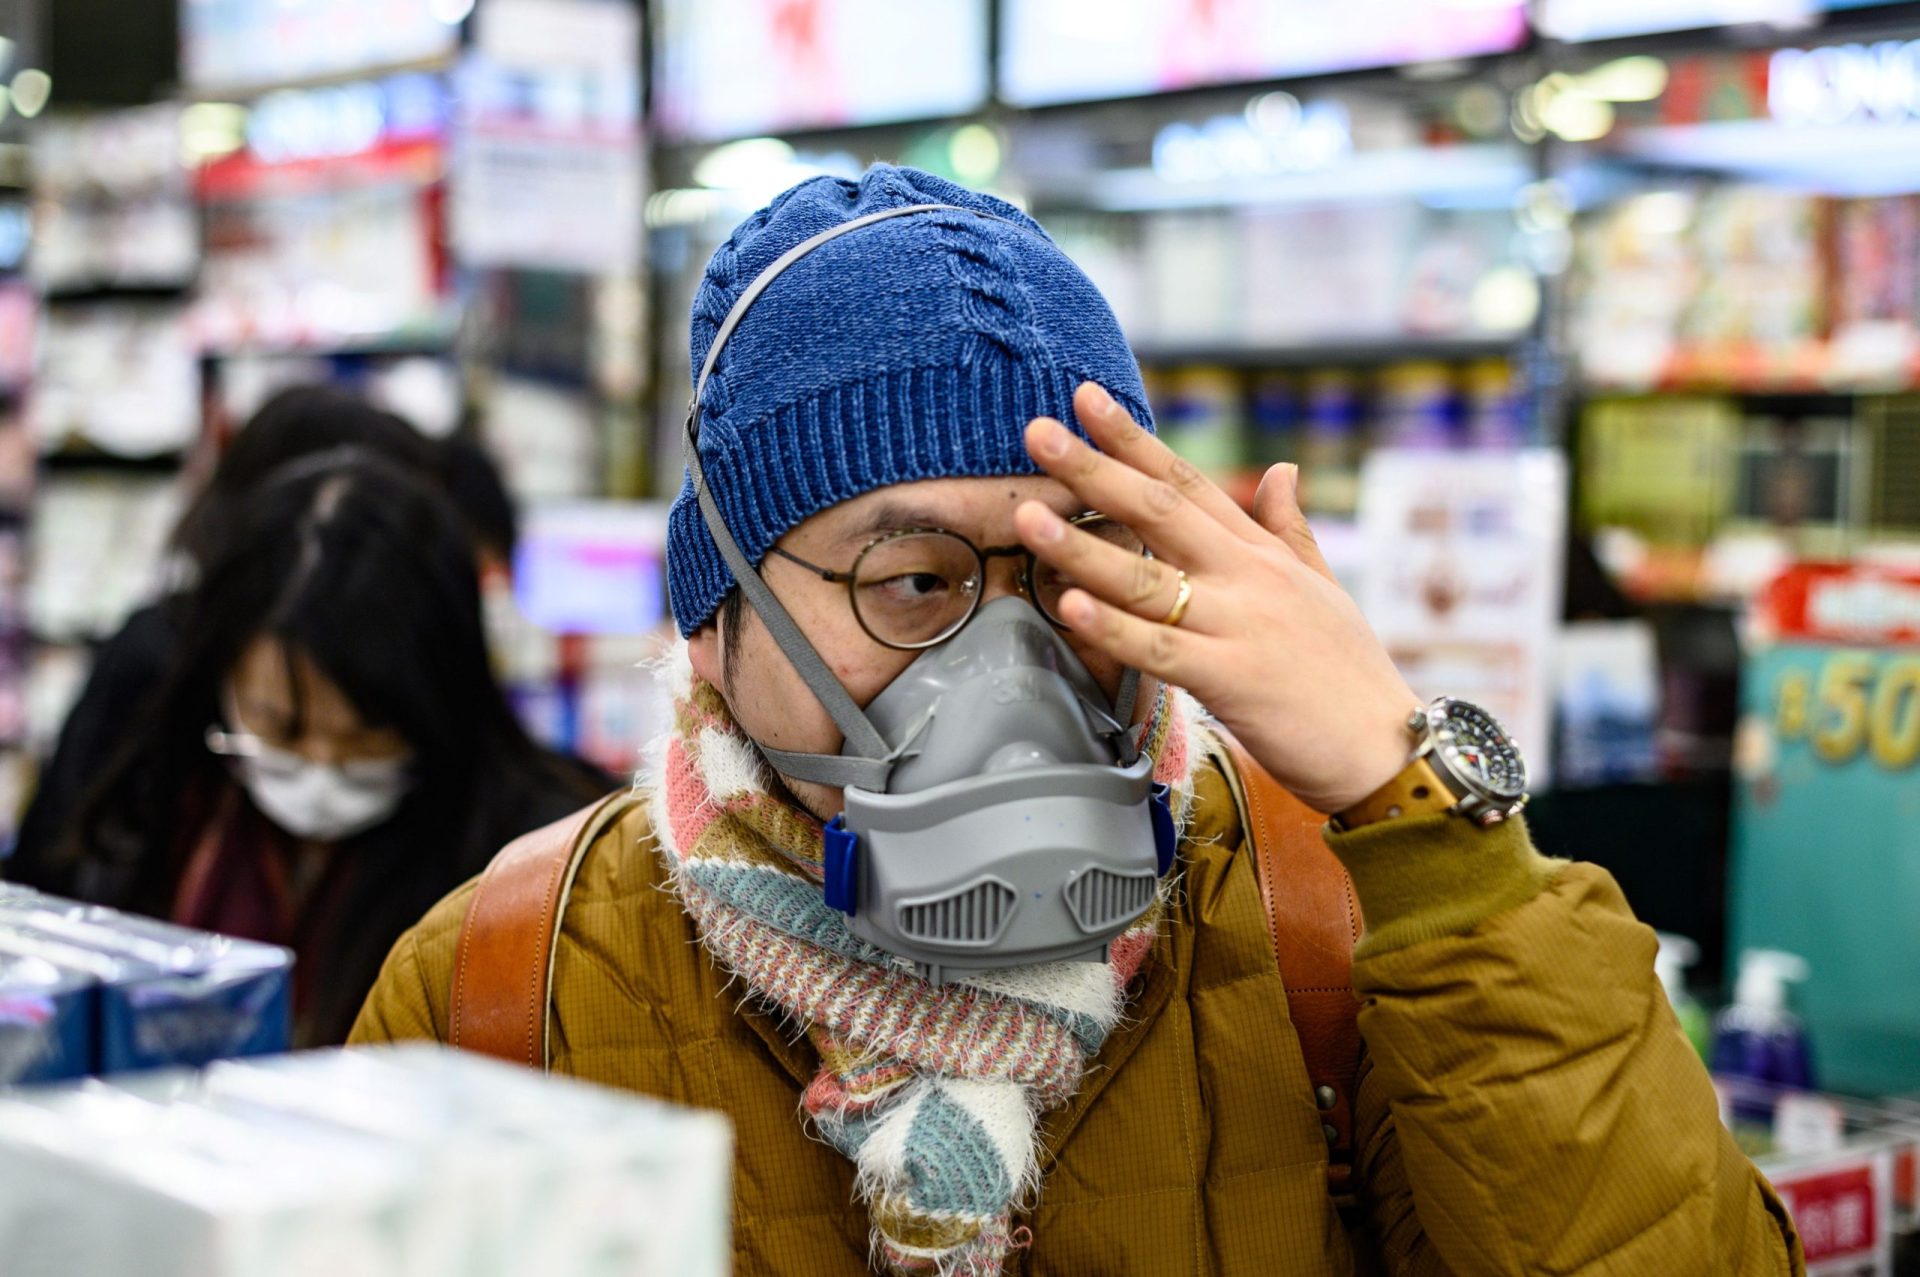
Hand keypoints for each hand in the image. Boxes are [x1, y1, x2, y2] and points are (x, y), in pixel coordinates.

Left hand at [1016, 382, 1417, 814]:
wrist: (1389, 749)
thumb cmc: (1350, 674)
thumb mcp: (1324, 587)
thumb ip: (1289, 529)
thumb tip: (1281, 470)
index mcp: (1261, 554)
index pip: (1189, 482)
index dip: (1134, 440)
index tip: (1086, 399)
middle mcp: (1247, 578)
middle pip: (1159, 511)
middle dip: (1094, 470)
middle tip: (1037, 432)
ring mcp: (1238, 626)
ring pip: (1146, 578)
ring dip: (1082, 546)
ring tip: (1028, 516)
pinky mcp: (1231, 681)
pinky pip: (1160, 650)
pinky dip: (1113, 629)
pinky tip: (1071, 606)